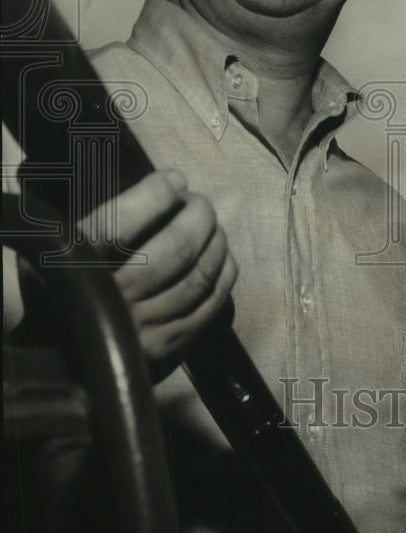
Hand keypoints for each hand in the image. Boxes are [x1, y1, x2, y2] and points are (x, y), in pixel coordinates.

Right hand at [79, 170, 236, 368]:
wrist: (55, 352)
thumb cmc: (62, 282)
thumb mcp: (61, 242)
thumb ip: (105, 212)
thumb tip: (168, 181)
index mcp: (75, 266)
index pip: (121, 223)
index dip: (157, 194)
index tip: (176, 179)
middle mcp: (110, 299)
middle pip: (176, 248)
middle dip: (199, 216)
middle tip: (200, 203)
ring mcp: (139, 328)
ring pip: (197, 278)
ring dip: (215, 244)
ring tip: (213, 228)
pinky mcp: (163, 349)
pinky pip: (207, 307)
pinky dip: (223, 277)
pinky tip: (224, 259)